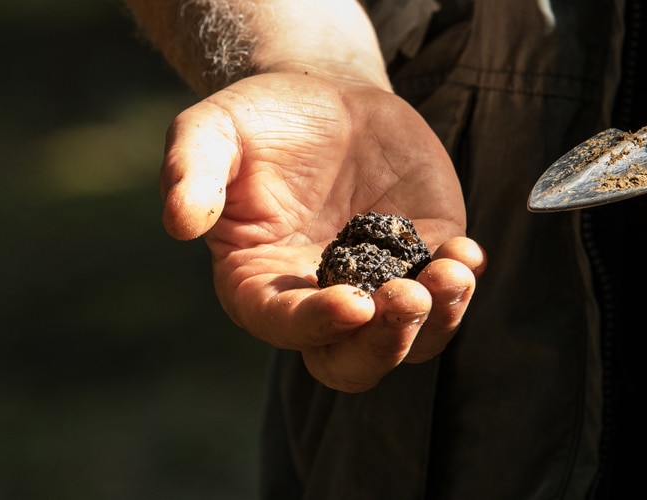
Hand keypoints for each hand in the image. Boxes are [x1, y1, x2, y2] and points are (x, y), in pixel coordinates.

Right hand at [160, 71, 484, 391]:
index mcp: (259, 286)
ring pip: (411, 338)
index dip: (318, 323)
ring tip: (453, 271)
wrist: (322, 97)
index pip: (286, 325)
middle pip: (352, 361)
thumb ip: (191, 173)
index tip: (354, 301)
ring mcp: (376, 283)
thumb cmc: (257, 121)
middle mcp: (318, 300)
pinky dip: (461, 282)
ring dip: (437, 318)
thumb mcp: (210, 133)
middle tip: (407, 298)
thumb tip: (180, 222)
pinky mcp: (421, 257)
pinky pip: (446, 293)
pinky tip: (466, 252)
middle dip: (385, 343)